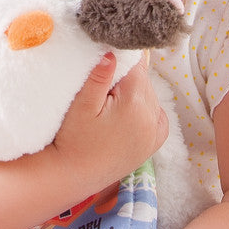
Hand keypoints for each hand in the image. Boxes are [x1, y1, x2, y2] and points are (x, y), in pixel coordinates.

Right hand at [51, 54, 167, 190]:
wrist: (75, 176)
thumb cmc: (73, 140)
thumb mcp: (80, 106)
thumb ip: (97, 78)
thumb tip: (112, 53)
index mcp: (135, 103)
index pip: (136, 65)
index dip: (120, 60)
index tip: (106, 64)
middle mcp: (151, 116)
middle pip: (143, 80)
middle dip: (125, 78)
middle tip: (102, 89)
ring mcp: (155, 131)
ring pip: (149, 95)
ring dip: (134, 93)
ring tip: (109, 105)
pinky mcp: (154, 142)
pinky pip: (155, 113)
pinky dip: (144, 109)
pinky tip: (125, 114)